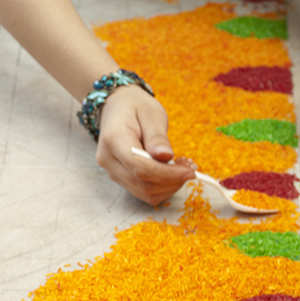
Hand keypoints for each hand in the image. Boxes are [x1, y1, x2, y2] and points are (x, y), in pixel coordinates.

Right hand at [96, 85, 195, 204]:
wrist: (118, 107)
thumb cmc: (136, 107)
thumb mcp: (151, 114)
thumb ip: (157, 137)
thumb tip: (165, 157)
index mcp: (113, 140)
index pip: (140, 167)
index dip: (168, 174)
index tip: (190, 171)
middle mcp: (109, 160)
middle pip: (143, 184)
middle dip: (172, 181)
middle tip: (190, 167)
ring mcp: (113, 172)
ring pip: (146, 193)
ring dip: (170, 186)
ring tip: (182, 166)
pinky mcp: (122, 179)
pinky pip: (145, 192)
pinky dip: (164, 187)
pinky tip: (173, 171)